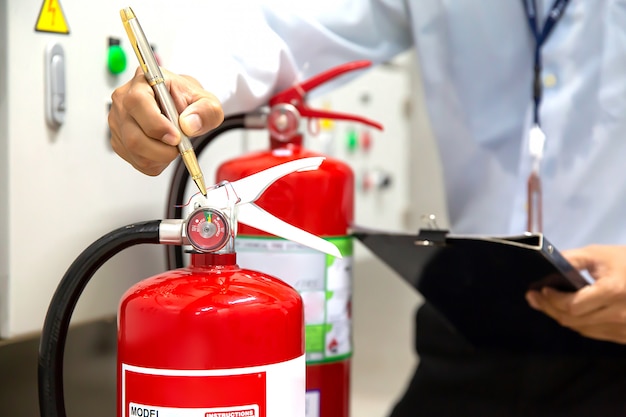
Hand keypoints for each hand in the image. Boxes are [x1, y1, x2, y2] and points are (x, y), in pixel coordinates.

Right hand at [108, 67, 223, 175]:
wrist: (180, 108)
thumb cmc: (188, 102)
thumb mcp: (207, 102)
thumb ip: (205, 111)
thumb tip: (189, 124)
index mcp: (143, 82)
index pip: (138, 102)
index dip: (157, 124)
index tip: (176, 137)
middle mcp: (124, 100)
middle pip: (134, 136)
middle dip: (162, 149)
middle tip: (179, 145)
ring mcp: (119, 122)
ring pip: (135, 151)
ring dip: (161, 156)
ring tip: (173, 145)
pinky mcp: (120, 140)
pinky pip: (137, 161)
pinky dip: (156, 162)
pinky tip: (163, 149)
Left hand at [526, 245, 625, 343]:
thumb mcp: (599, 254)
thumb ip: (571, 260)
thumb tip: (545, 265)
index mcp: (613, 291)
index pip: (572, 305)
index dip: (553, 299)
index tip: (540, 290)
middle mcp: (620, 314)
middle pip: (573, 320)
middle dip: (550, 308)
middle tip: (534, 298)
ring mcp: (624, 328)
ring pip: (582, 329)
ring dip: (561, 317)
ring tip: (547, 304)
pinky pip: (595, 333)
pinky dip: (578, 322)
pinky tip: (568, 312)